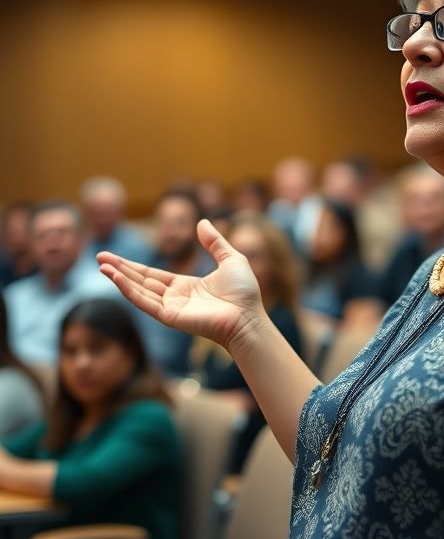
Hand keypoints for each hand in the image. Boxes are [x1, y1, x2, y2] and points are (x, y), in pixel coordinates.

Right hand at [97, 220, 264, 349]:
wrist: (249, 316)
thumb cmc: (244, 292)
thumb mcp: (230, 258)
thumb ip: (214, 241)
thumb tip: (202, 221)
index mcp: (186, 286)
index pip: (153, 275)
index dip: (133, 266)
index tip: (113, 257)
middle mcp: (175, 298)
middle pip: (141, 281)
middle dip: (120, 270)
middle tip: (99, 257)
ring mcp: (171, 308)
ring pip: (139, 291)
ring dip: (120, 279)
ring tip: (102, 266)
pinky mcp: (171, 317)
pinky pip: (146, 302)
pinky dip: (130, 291)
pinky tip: (117, 278)